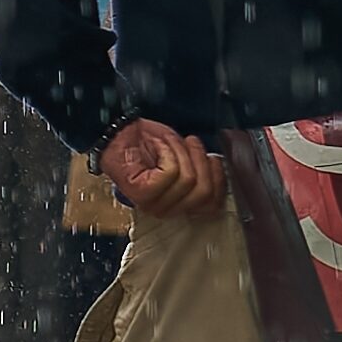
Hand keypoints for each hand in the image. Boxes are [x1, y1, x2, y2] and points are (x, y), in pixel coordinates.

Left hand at [100, 117, 225, 214]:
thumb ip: (202, 172)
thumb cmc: (150, 144)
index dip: (218, 178)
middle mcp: (165, 210)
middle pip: (203, 191)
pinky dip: (168, 151)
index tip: (214, 159)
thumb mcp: (184, 158)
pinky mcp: (142, 192)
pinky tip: (158, 146)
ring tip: (170, 143)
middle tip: (190, 143)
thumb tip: (221, 172)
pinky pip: (171, 172)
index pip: (212, 204)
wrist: (120, 132)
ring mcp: (152, 203)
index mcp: (179, 205)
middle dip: (200, 161)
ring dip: (182, 152)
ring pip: (188, 179)